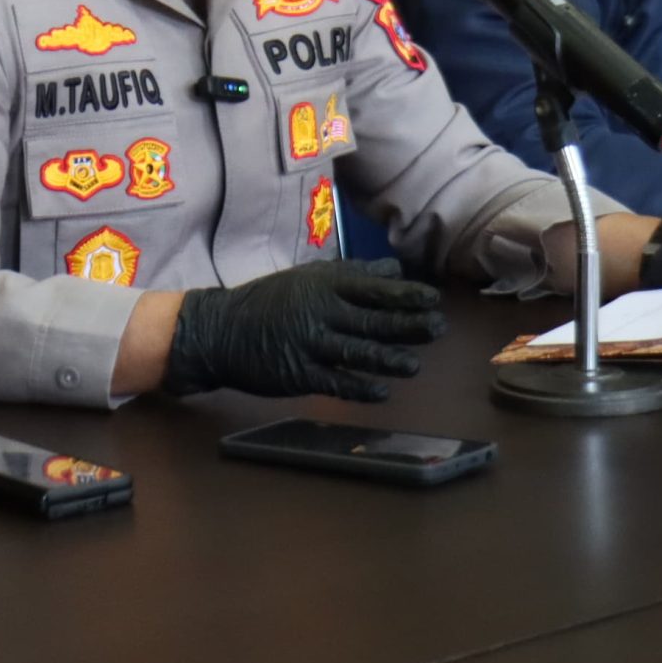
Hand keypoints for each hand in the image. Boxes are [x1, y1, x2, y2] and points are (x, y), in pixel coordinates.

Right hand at [164, 258, 444, 402]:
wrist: (223, 330)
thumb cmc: (271, 301)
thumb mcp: (308, 278)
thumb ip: (352, 274)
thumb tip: (394, 270)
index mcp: (324, 284)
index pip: (374, 288)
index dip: (406, 295)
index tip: (433, 299)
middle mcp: (321, 312)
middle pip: (374, 320)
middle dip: (409, 326)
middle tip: (439, 329)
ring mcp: (310, 344)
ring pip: (360, 353)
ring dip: (391, 359)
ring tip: (414, 365)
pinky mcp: (300, 373)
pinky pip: (337, 382)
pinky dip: (361, 388)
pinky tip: (382, 392)